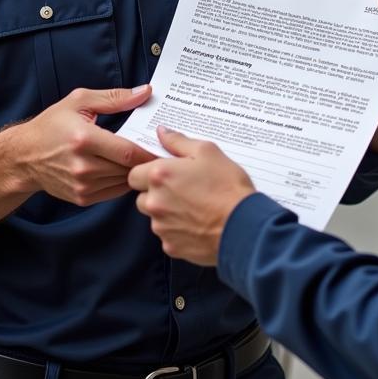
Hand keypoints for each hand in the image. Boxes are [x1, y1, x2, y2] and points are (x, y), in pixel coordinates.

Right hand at [9, 85, 155, 205]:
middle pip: (128, 168)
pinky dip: (124, 180)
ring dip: (137, 171)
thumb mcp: (80, 101)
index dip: (150, 150)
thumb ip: (115, 97)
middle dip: (147, 160)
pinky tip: (127, 168)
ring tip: (147, 158)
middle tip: (163, 150)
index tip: (165, 144)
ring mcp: (82, 186)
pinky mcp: (82, 198)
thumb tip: (145, 92)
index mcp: (84, 140)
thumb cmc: (52, 125)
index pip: (128, 152)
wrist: (24, 156)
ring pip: (123, 181)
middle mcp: (83, 167)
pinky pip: (114, 191)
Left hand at [128, 126, 254, 265]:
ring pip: (155, 217)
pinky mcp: (171, 246)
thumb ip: (179, 141)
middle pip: (142, 197)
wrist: (243, 225)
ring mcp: (161, 227)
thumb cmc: (227, 186)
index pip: (134, 174)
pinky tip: (198, 222)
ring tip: (195, 205)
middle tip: (183, 188)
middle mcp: (155, 202)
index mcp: (160, 176)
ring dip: (167, 211)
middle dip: (157, 192)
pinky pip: (168, 235)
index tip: (166, 172)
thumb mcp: (207, 152)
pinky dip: (178, 229)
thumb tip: (162, 132)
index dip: (149, 172)